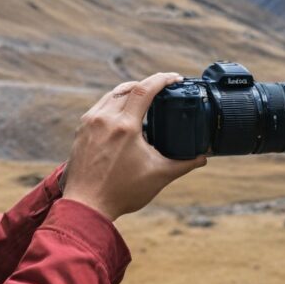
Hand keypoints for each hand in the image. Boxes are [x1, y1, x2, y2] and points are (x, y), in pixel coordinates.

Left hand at [62, 72, 207, 220]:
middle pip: (128, 87)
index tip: (176, 78)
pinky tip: (123, 114)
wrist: (86, 205)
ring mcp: (90, 122)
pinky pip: (100, 106)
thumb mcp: (158, 176)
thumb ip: (183, 163)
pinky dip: (114, 103)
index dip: (162, 79)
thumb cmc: (121, 192)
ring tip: (145, 99)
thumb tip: (203, 157)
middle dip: (147, 84)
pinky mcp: (81, 129)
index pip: (144, 89)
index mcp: (124, 126)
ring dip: (130, 91)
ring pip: (112, 95)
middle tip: (163, 89)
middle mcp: (105, 119)